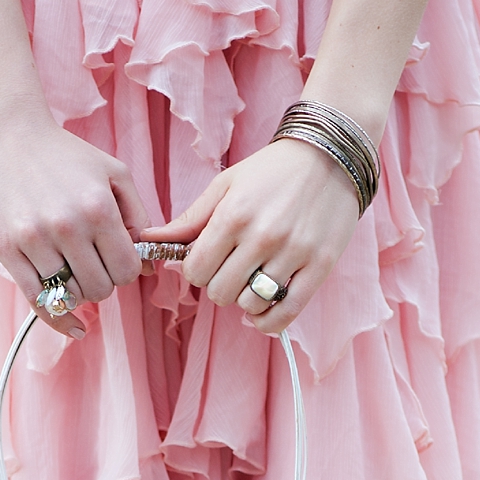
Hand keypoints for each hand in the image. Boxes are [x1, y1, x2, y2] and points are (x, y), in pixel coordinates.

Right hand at [0, 113, 148, 340]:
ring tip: (74, 272)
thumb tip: (148, 265)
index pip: (126, 271)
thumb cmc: (65, 154)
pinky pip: (36, 299)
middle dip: (103, 283)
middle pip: (100, 289)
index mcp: (98, 210)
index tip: (117, 261)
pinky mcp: (6, 248)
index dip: (126, 272)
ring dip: (77, 292)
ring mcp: (33, 239)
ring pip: (69, 296)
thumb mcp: (114, 173)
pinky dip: (57, 316)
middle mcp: (66, 227)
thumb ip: (138, 217)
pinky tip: (73, 326)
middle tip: (95, 266)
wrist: (6, 133)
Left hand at [139, 136, 369, 337]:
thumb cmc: (272, 171)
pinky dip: (267, 321)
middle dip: (219, 285)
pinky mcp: (320, 267)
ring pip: (251, 304)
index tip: (206, 262)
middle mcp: (262, 237)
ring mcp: (293, 254)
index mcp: (233, 215)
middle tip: (229, 270)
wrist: (329, 157)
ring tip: (251, 282)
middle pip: (220, 292)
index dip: (195, 271)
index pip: (196, 270)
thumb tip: (150, 241)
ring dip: (245, 299)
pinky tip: (261, 311)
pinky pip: (286, 314)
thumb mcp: (226, 185)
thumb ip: (190, 219)